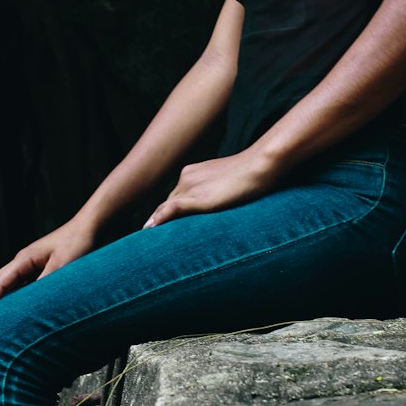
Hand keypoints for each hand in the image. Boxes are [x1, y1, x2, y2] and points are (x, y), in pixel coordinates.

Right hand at [0, 217, 96, 316]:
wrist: (90, 227)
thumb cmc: (78, 244)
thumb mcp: (62, 265)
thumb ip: (44, 282)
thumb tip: (28, 301)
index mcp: (24, 259)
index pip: (1, 282)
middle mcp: (22, 261)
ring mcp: (29, 264)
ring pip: (2, 284)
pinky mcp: (38, 268)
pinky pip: (16, 286)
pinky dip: (5, 296)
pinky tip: (3, 306)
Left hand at [144, 149, 272, 227]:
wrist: (259, 164)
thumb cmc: (252, 174)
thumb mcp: (228, 183)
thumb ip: (217, 192)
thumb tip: (218, 203)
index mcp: (191, 174)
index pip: (174, 198)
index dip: (165, 214)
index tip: (156, 228)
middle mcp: (186, 179)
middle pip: (166, 204)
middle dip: (158, 221)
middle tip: (147, 239)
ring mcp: (190, 187)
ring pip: (166, 208)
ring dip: (156, 224)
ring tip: (146, 241)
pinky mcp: (198, 197)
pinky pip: (172, 209)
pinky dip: (159, 219)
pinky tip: (150, 229)